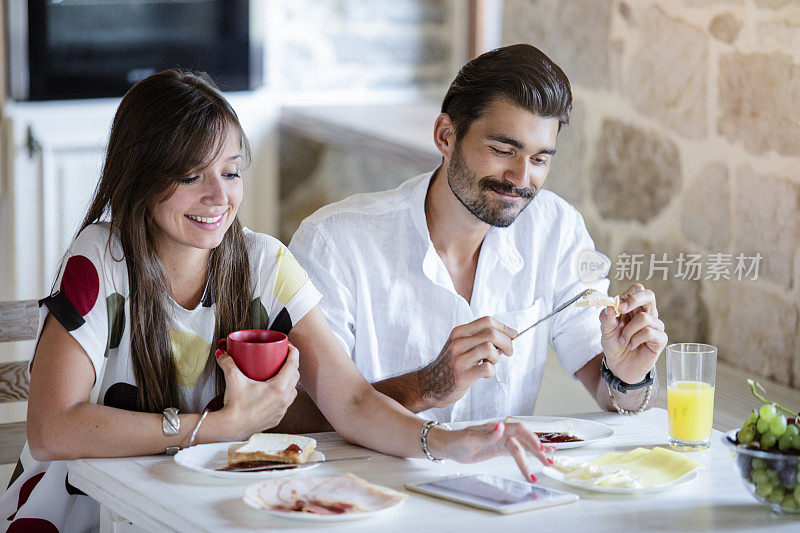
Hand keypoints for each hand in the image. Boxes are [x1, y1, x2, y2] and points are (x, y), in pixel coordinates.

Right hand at [215, 344, 299, 439]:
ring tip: (281, 374)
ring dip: (290, 380)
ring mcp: (282, 409)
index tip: (288, 346)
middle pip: (295, 376)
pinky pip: (287, 403)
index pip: (293, 364)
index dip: (293, 351)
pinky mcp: (277, 417)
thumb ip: (228, 363)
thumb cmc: (235, 407)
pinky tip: (276, 392)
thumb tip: (224, 354)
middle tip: (282, 358)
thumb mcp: (233, 379)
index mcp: (278, 387)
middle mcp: (284, 399)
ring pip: (293, 390)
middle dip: (291, 364)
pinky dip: (285, 395)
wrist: (231, 428)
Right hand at [416, 317, 516, 408]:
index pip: (487, 321)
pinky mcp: (463, 375)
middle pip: (491, 333)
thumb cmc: (451, 365)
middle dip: (507, 342)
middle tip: (508, 352)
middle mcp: (458, 343)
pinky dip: (492, 371)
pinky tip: (484, 374)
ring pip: (490, 348)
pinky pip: (488, 368)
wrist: (430, 385)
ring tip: (490, 363)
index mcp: (459, 332)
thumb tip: (508, 336)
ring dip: (497, 358)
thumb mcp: (461, 345)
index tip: (512, 335)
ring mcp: (459, 359)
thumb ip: (480, 338)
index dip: (504, 328)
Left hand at [432, 420, 554, 481]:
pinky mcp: (499, 449)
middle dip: (537, 450)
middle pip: (524, 439)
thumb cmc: (456, 440)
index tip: (539, 448)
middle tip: (549, 461)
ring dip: (536, 454)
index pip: (518, 429)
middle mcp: (501, 432)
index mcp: (495, 427)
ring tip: (550, 462)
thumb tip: (502, 426)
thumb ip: (487, 435)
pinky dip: (528, 456)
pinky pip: (517, 452)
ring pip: (523, 447)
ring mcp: (501, 441)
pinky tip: (539, 457)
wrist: (448, 446)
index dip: (530, 438)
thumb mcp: (469, 439)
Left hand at [599, 283, 667, 383]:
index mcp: (633, 308)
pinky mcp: (660, 339)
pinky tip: (631, 345)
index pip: (637, 290)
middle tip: (621, 310)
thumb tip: (609, 305)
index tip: (617, 307)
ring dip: (629, 331)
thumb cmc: (615, 345)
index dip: (628, 295)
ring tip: (623, 341)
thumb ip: (606, 318)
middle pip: (649, 295)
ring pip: (645, 317)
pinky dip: (636, 339)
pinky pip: (650, 332)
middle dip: (634, 300)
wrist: (619, 366)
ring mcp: (655, 326)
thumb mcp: (606, 331)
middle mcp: (647, 313)